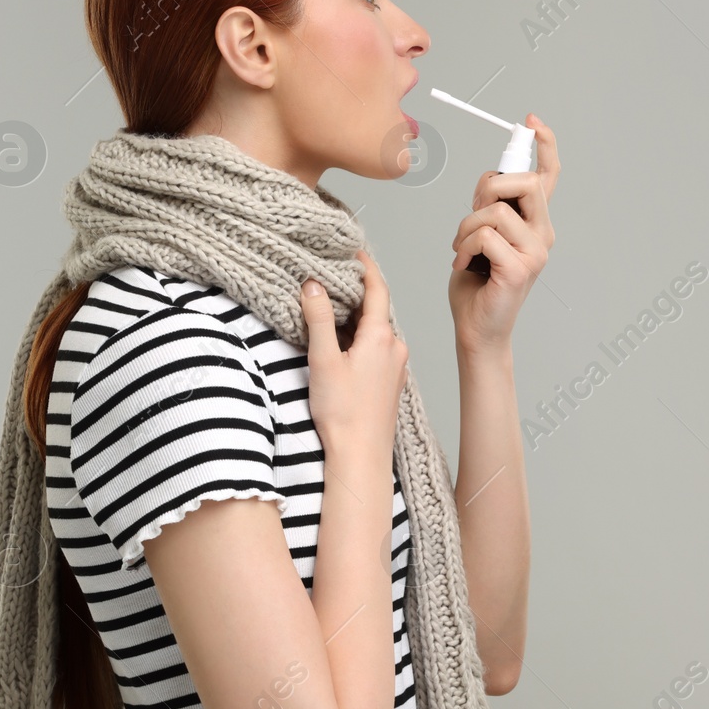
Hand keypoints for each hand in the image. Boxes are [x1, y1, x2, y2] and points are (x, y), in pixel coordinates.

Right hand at [300, 249, 407, 457]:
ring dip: (356, 317)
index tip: (352, 251)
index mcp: (381, 337)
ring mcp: (395, 366)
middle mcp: (394, 347)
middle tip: (332, 276)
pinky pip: (376, 348)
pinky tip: (341, 345)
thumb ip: (319, 318)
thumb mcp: (323, 360)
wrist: (362, 457)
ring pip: (375, 329)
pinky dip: (360, 337)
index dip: (365, 266)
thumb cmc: (343, 414)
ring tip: (330, 308)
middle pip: (376, 307)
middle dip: (355, 291)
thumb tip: (313, 284)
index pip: (377, 288)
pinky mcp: (389, 382)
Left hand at [449, 113, 559, 352]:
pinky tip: (462, 265)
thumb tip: (490, 180)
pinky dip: (463, 247)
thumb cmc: (476, 281)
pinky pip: (485, 236)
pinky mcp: (520, 269)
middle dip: (488, 190)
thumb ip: (489, 206)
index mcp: (535, 223)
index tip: (532, 122)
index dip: (544, 146)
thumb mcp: (479, 233)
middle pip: (524, 183)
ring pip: (495, 210)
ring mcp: (535, 252)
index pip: (547, 177)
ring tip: (462, 248)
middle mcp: (543, 234)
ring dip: (466, 225)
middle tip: (472, 213)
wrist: (477, 327)